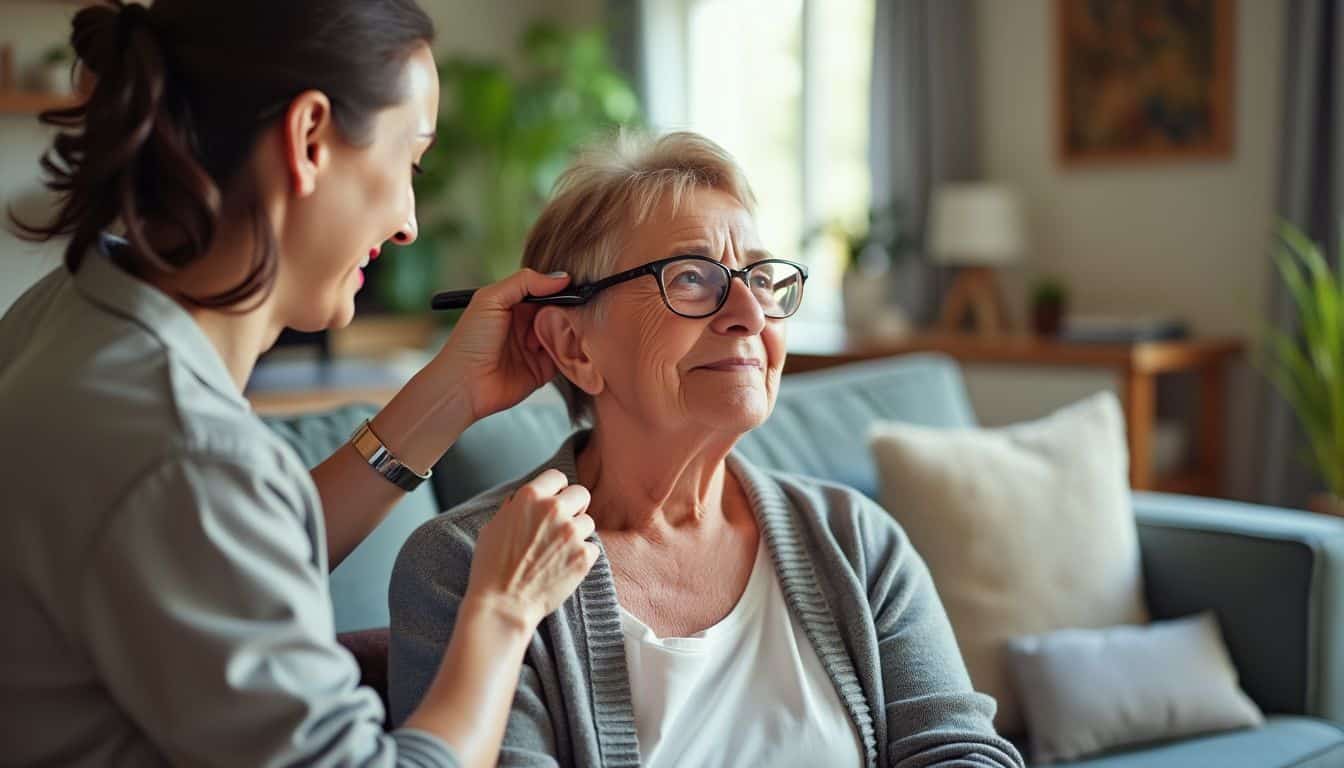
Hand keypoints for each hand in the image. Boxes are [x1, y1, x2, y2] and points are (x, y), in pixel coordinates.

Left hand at [436, 269, 572, 420]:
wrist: (465, 384)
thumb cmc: (470, 342)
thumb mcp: (491, 299)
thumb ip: (524, 282)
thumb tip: (560, 277)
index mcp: (512, 306)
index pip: (543, 292)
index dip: (558, 289)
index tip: (574, 288)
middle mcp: (524, 326)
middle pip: (556, 312)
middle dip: (566, 311)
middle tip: (572, 311)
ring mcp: (534, 349)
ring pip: (563, 334)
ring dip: (568, 331)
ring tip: (568, 330)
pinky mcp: (542, 370)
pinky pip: (564, 358)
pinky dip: (570, 352)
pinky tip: (571, 346)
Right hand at [464, 469, 598, 629]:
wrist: (503, 604)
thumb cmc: (492, 568)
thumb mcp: (493, 527)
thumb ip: (514, 508)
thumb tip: (523, 500)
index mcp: (529, 498)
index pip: (557, 477)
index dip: (556, 489)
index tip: (556, 500)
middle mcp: (553, 510)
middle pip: (581, 494)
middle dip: (574, 507)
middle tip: (564, 524)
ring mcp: (571, 532)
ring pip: (588, 522)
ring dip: (578, 534)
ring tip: (559, 551)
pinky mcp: (584, 555)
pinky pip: (593, 547)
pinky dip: (582, 556)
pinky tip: (565, 566)